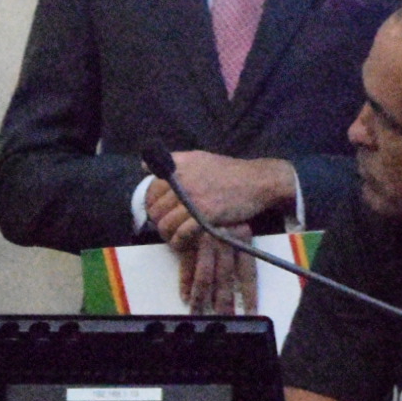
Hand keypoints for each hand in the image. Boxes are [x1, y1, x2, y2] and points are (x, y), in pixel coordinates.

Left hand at [144, 153, 299, 243]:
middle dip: (159, 222)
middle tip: (168, 228)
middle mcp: (181, 182)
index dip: (152, 206)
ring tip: (175, 237)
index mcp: (178, 168)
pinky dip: (179, 241)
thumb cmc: (228, 171)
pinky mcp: (204, 216)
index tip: (160, 213)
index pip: (150, 192)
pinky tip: (184, 243)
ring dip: (167, 234)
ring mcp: (192, 200)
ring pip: (165, 224)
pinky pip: (181, 233)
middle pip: (155, 210)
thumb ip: (173, 162)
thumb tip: (144, 166)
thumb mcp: (199, 157)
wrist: (257, 181)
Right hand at [176, 223, 258, 314]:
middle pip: (225, 279)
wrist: (199, 195)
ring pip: (204, 276)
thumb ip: (241, 250)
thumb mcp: (239, 228)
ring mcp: (205, 243)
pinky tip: (186, 297)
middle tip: (225, 320)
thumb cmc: (224, 215)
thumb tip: (243, 282)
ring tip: (200, 315)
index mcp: (242, 239)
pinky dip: (185, 283)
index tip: (251, 314)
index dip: (249, 295)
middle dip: (224, 303)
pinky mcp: (188, 242)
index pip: (248, 274)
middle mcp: (224, 242)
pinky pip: (187, 266)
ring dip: (202, 298)